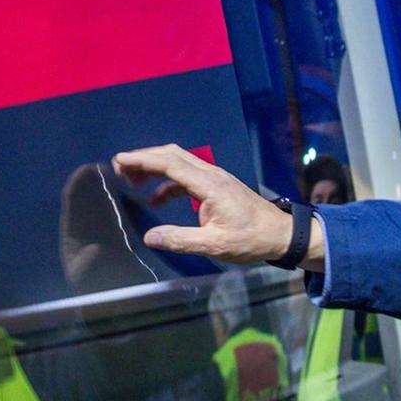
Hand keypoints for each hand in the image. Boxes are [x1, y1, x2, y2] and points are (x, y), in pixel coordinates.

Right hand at [110, 144, 323, 270]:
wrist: (281, 234)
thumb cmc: (250, 239)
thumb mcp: (214, 244)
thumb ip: (181, 240)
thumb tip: (149, 237)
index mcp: (208, 184)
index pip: (169, 163)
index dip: (143, 160)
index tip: (120, 161)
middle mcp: (210, 174)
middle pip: (172, 155)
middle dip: (144, 157)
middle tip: (119, 167)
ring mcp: (215, 178)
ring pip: (179, 162)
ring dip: (154, 167)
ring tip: (131, 181)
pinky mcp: (217, 186)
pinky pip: (186, 175)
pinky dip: (167, 181)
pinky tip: (156, 200)